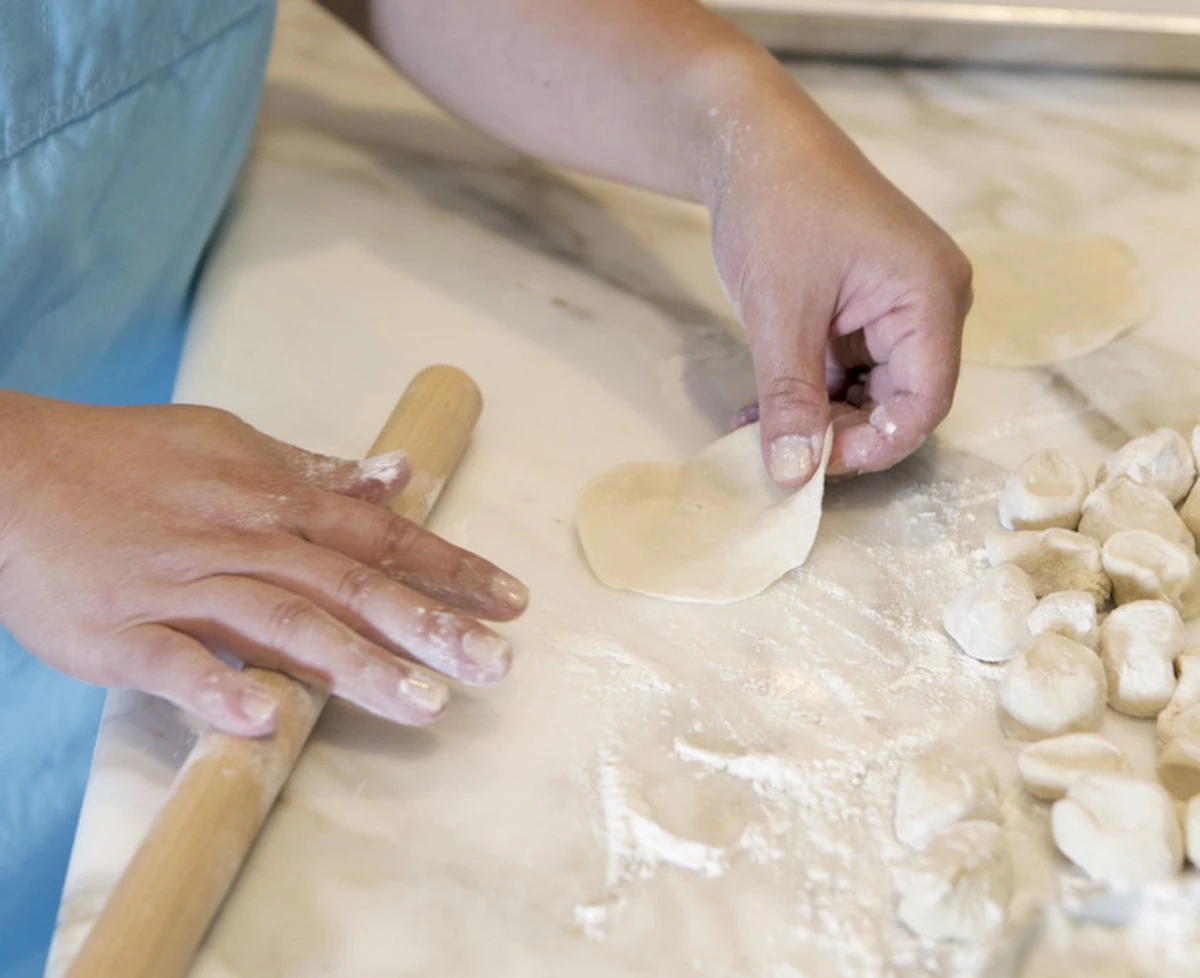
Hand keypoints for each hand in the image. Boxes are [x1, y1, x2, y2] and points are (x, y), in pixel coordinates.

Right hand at [0, 395, 527, 735]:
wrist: (10, 469)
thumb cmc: (127, 459)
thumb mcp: (230, 444)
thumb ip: (317, 471)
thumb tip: (396, 476)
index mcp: (272, 499)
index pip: (379, 537)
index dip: (449, 568)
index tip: (510, 599)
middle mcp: (242, 540)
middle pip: (350, 584)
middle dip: (429, 624)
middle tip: (496, 665)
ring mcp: (183, 586)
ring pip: (282, 623)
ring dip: (355, 663)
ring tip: (424, 702)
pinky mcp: (121, 631)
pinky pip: (174, 662)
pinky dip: (218, 688)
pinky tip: (266, 720)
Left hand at [702, 69, 972, 486]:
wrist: (750, 141)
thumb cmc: (777, 208)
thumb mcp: (779, 314)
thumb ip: (790, 398)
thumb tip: (793, 475)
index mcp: (930, 297)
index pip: (925, 402)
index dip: (872, 444)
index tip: (811, 464)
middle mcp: (928, 306)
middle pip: (899, 403)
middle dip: (837, 434)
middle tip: (775, 450)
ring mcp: (897, 309)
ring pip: (867, 394)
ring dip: (814, 418)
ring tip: (754, 427)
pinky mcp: (863, 312)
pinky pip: (845, 372)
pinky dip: (806, 393)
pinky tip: (759, 408)